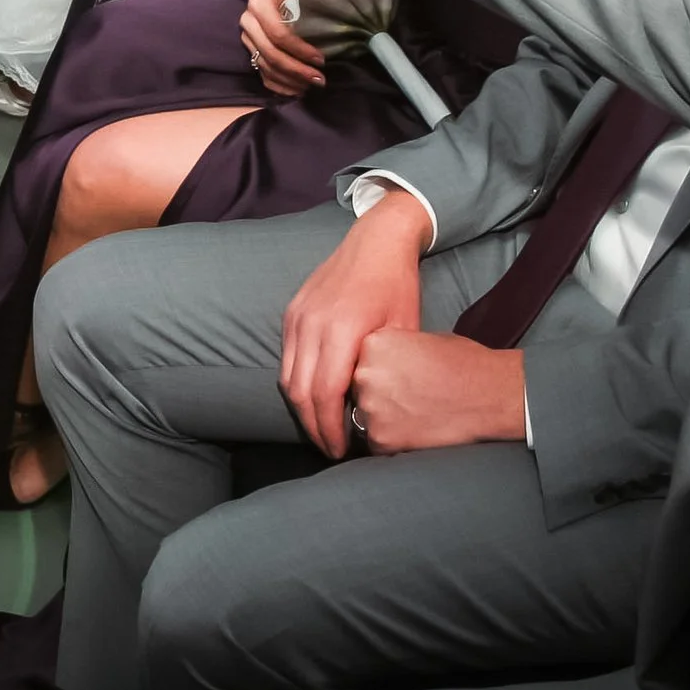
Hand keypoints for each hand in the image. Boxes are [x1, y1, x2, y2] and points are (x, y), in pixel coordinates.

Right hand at [239, 0, 326, 97]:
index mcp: (260, 1)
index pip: (276, 33)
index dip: (298, 49)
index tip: (322, 59)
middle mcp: (250, 20)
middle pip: (268, 53)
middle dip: (294, 70)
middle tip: (320, 80)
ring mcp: (251, 35)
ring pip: (264, 65)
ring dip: (288, 80)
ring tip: (312, 87)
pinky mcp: (255, 46)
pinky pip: (262, 71)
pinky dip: (278, 84)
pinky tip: (296, 91)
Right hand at [279, 190, 430, 455]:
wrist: (377, 239)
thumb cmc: (398, 285)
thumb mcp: (403, 330)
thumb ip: (383, 369)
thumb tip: (375, 412)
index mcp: (343, 330)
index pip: (325, 393)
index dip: (330, 428)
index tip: (340, 450)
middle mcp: (313, 324)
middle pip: (300, 391)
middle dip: (313, 426)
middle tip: (329, 449)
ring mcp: (297, 316)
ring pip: (287, 377)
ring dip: (301, 408)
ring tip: (321, 429)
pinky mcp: (292, 312)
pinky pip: (286, 357)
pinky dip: (296, 383)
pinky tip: (313, 397)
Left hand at [348, 330, 527, 452]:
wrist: (491, 395)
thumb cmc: (464, 364)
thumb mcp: (421, 340)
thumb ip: (392, 351)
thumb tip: (379, 363)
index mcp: (372, 344)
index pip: (356, 360)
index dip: (376, 371)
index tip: (394, 377)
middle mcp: (364, 374)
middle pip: (357, 389)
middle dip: (376, 395)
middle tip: (406, 397)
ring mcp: (371, 408)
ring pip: (364, 417)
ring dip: (383, 419)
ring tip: (415, 414)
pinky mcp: (381, 439)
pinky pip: (376, 443)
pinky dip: (393, 441)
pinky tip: (417, 430)